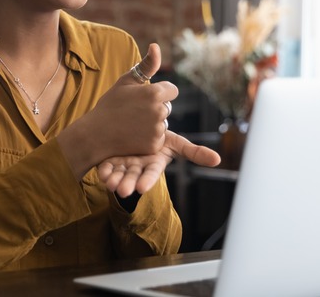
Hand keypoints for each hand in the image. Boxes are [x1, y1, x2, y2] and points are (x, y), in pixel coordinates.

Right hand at [58, 43, 218, 179]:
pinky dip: (149, 138)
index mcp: (155, 93)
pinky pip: (159, 138)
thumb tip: (156, 46)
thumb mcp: (126, 81)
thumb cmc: (110, 104)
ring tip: (132, 123)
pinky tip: (133, 135)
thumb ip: (146, 65)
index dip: (160, 92)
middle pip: (168, 107)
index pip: (172, 90)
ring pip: (163, 123)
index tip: (144, 96)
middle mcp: (159, 111)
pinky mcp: (154, 145)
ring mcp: (157, 130)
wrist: (95, 134)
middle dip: (156, 107)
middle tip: (134, 111)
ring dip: (153, 123)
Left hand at [98, 132, 220, 196]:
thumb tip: (218, 160)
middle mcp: (138, 166)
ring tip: (110, 184)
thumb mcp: (176, 143)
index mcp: (154, 162)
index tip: (142, 189)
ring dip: (115, 180)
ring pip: (119, 175)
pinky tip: (102, 173)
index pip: (152, 173)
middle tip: (122, 190)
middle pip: (133, 177)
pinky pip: (106, 167)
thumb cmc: (159, 138)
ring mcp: (124, 164)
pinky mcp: (110, 160)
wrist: (137, 128)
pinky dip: (104, 171)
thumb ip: (194, 152)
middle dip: (128, 184)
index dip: (147, 180)